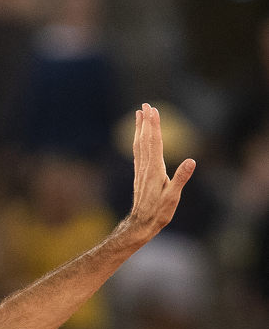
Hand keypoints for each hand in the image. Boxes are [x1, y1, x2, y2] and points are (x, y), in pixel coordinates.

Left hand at [126, 103, 195, 241]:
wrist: (142, 223)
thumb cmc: (159, 212)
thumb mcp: (173, 196)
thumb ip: (181, 178)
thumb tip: (191, 161)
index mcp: (155, 169)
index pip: (154, 142)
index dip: (154, 126)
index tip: (153, 111)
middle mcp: (146, 167)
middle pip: (145, 139)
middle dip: (145, 121)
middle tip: (145, 105)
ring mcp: (141, 170)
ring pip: (139, 144)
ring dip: (140, 128)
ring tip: (138, 114)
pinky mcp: (140, 174)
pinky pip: (138, 152)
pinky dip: (138, 140)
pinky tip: (138, 136)